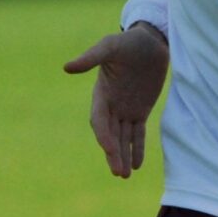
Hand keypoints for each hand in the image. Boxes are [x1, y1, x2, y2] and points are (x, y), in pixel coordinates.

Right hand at [62, 23, 170, 177]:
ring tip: (125, 175)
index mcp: (101, 93)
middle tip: (118, 172)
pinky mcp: (140, 111)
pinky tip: (136, 165)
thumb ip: (91, 58)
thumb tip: (67, 67)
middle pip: (110, 134)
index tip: (110, 149)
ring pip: (122, 138)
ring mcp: (125, 109)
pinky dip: (136, 148)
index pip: (99, 120)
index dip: (103, 135)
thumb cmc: (128, 42)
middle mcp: (111, 105)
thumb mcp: (109, 46)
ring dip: (123, 156)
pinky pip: (137, 134)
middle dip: (114, 153)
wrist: (150, 41)